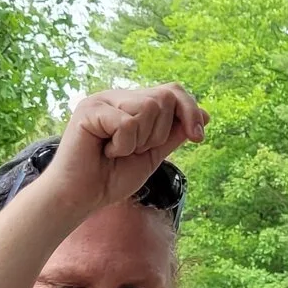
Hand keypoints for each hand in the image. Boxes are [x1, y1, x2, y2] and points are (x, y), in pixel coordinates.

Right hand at [33, 85, 206, 221]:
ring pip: (149, 107)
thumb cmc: (111, 178)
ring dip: (141, 140)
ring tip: (117, 151)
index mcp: (132, 104)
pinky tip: (105, 152)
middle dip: (160, 133)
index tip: (198, 137)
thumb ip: (174, 133)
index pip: (172, 90)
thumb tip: (205, 114)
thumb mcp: (153, 155)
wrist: (82, 197)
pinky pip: (128, 123)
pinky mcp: (89, 110)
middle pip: (164, 97)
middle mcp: (117, 97)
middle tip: (135, 151)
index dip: (190, 110)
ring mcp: (102, 100)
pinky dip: (123, 145)